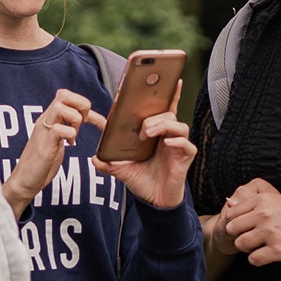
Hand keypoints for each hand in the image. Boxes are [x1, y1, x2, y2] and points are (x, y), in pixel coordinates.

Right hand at [3, 88, 92, 215]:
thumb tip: (77, 123)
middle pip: (63, 95)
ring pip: (60, 107)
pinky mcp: (44, 146)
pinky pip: (58, 129)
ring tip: (74, 134)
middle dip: (81, 106)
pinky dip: (70, 134)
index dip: (85, 105)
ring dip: (75, 119)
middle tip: (84, 123)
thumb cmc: (41, 163)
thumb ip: (64, 129)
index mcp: (49, 119)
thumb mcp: (56, 141)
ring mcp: (44, 132)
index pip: (66, 96)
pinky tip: (69, 144)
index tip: (98, 122)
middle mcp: (45, 121)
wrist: (24, 181)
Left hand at [92, 83, 195, 209]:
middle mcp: (169, 136)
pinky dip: (176, 141)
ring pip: (177, 125)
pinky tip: (167, 143)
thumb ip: (108, 163)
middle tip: (142, 130)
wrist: (153, 201)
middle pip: (167, 114)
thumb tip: (94, 158)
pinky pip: (186, 144)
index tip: (170, 79)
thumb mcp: (121, 169)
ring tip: (149, 134)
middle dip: (154, 117)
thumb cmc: (142, 180)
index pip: (163, 108)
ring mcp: (178, 146)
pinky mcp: (185, 157)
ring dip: (162, 125)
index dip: (169, 93)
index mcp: (155, 132)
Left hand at [218, 178, 280, 265]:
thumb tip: (228, 204)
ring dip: (248, 248)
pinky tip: (269, 255)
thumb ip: (256, 204)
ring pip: (240, 244)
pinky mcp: (277, 251)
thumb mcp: (280, 201)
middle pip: (232, 229)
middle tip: (253, 239)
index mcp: (264, 200)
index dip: (237, 222)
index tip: (247, 227)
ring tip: (262, 246)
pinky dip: (258, 260)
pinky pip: (253, 259)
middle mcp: (264, 215)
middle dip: (240, 235)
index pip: (233, 213)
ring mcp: (270, 233)